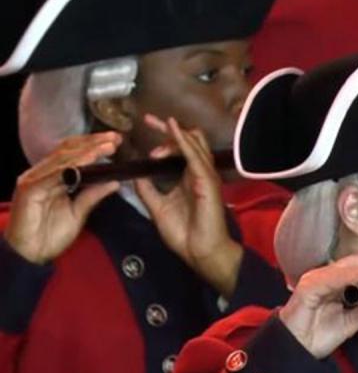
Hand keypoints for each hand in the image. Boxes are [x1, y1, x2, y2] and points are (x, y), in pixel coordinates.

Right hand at [4, 132, 121, 263]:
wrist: (31, 255)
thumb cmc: (51, 235)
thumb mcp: (79, 212)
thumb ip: (93, 195)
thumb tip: (114, 181)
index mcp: (52, 177)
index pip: (72, 153)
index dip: (93, 145)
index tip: (115, 141)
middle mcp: (41, 174)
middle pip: (68, 150)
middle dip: (93, 142)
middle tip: (115, 138)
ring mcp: (34, 180)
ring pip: (63, 159)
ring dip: (87, 151)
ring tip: (108, 146)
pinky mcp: (30, 190)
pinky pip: (54, 174)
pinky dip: (73, 166)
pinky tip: (89, 160)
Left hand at [134, 115, 242, 297]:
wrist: (200, 252)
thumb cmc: (184, 234)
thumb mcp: (158, 208)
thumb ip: (148, 190)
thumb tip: (135, 174)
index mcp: (188, 178)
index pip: (180, 150)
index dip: (166, 137)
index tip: (147, 128)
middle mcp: (199, 173)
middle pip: (189, 141)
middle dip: (169, 129)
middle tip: (149, 120)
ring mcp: (205, 176)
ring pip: (194, 143)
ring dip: (174, 134)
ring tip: (157, 124)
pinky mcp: (207, 181)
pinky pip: (195, 155)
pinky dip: (183, 141)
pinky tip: (173, 130)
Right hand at [279, 256, 357, 358]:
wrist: (296, 351)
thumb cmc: (318, 336)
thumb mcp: (350, 324)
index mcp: (334, 283)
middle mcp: (325, 277)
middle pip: (356, 263)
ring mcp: (315, 279)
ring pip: (347, 269)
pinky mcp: (308, 286)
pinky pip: (334, 278)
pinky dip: (353, 277)